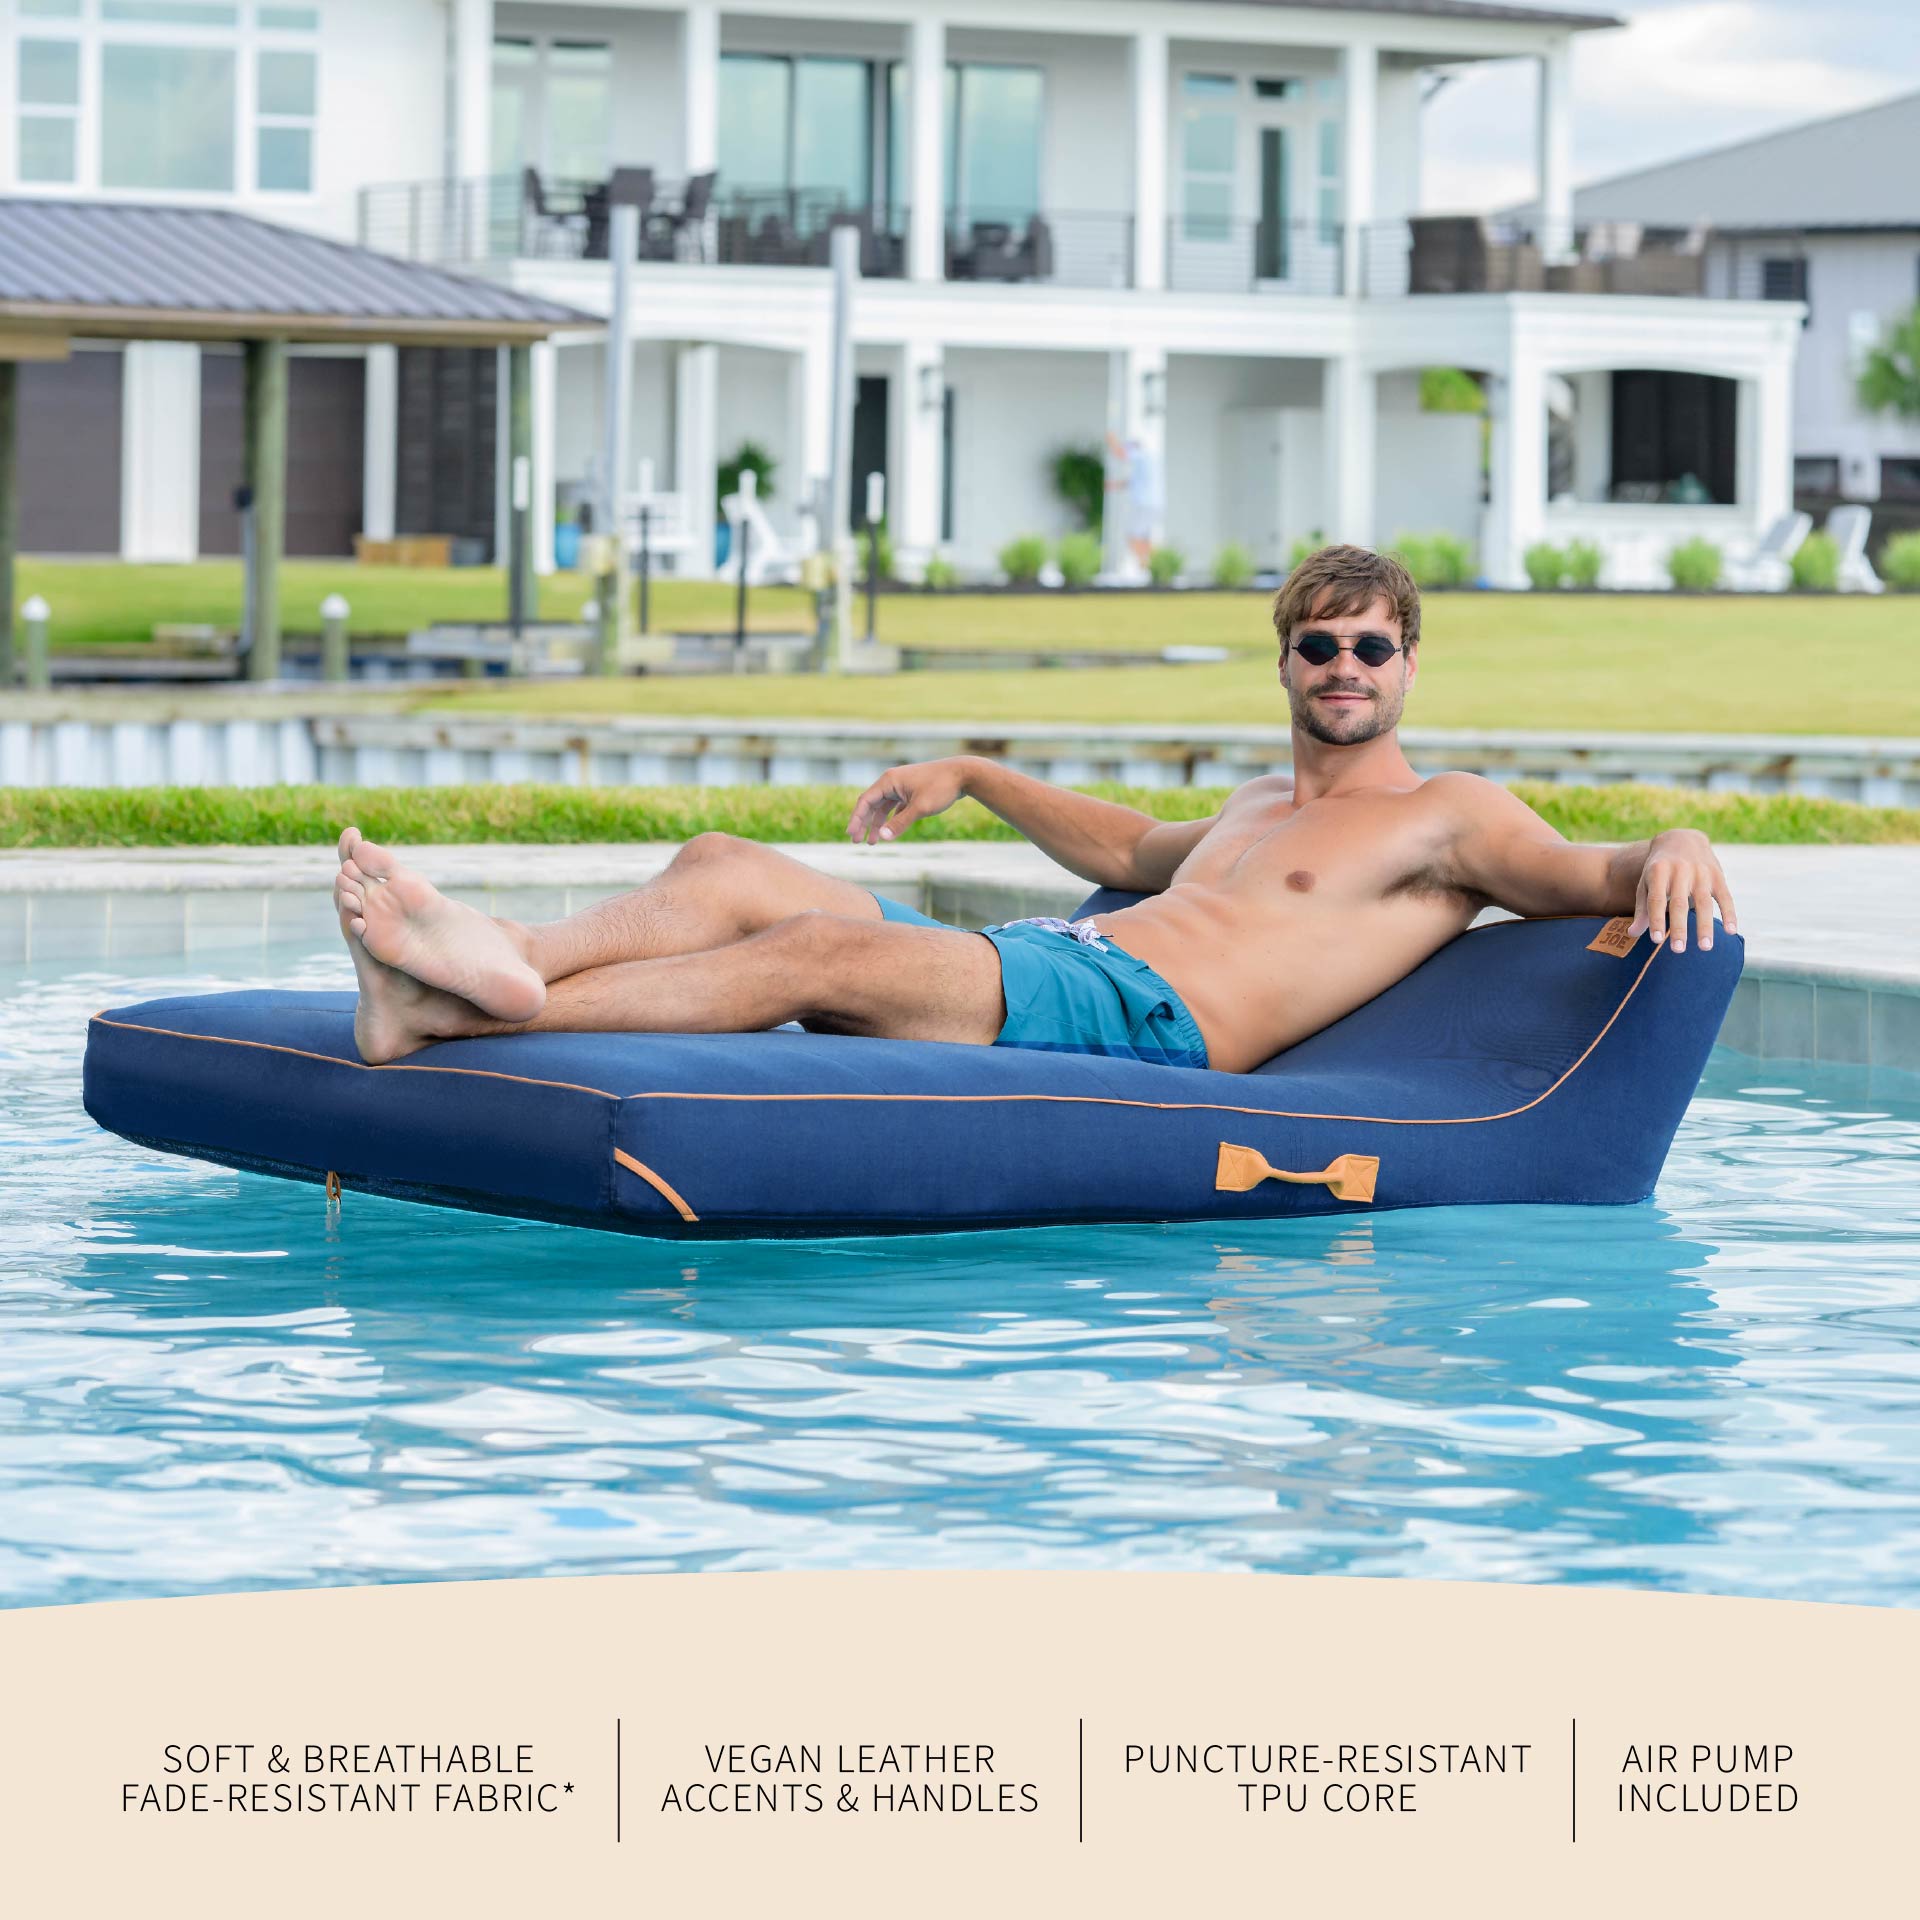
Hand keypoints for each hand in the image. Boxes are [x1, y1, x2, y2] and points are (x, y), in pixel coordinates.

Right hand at [847, 758, 973, 844]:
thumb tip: (883, 837)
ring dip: (877, 824)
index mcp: (889, 781)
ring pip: (883, 807)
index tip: (851, 835)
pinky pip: (895, 806)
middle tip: (856, 842)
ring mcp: (902, 786)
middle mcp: (892, 781)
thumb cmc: (941, 787)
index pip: (865, 801)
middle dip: (864, 823)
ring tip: (872, 842)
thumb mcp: (920, 808)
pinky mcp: (911, 791)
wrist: (964, 774)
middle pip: (871, 804)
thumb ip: (900, 823)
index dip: (856, 819)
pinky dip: (891, 819)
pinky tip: (889, 831)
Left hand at [1630, 830, 1737, 953]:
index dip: (1656, 920)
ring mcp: (1701, 873)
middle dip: (1679, 928)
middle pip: (1679, 903)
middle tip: (1678, 950)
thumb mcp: (1646, 883)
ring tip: (1705, 948)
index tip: (1656, 940)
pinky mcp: (1718, 875)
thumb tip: (1633, 935)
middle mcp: (1680, 871)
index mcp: (1657, 872)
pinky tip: (1731, 931)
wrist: (1682, 839)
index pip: (1656, 900)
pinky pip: (1725, 897)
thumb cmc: (1658, 869)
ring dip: (1705, 926)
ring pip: (1704, 902)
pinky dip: (1729, 914)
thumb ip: (1642, 909)